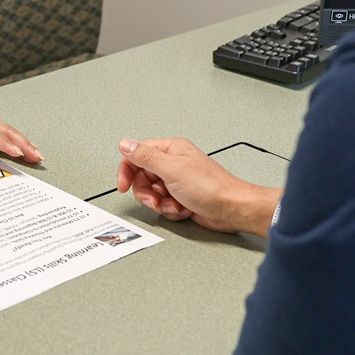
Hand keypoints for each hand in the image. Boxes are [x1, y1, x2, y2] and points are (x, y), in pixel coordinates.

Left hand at [0, 92, 43, 163]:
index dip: (4, 144)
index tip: (17, 152)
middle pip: (7, 132)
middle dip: (23, 144)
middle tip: (37, 156)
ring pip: (10, 131)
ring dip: (25, 142)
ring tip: (38, 155)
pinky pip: (6, 132)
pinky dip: (19, 140)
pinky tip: (27, 148)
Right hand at [116, 137, 280, 234]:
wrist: (231, 209)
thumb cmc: (211, 187)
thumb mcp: (172, 170)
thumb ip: (146, 157)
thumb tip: (125, 144)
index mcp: (171, 150)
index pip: (137, 154)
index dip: (127, 170)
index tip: (123, 185)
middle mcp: (174, 163)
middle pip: (142, 177)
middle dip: (147, 193)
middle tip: (155, 199)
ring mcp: (177, 180)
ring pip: (152, 193)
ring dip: (160, 203)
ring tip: (174, 204)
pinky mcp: (181, 196)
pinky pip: (164, 204)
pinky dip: (171, 210)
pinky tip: (183, 209)